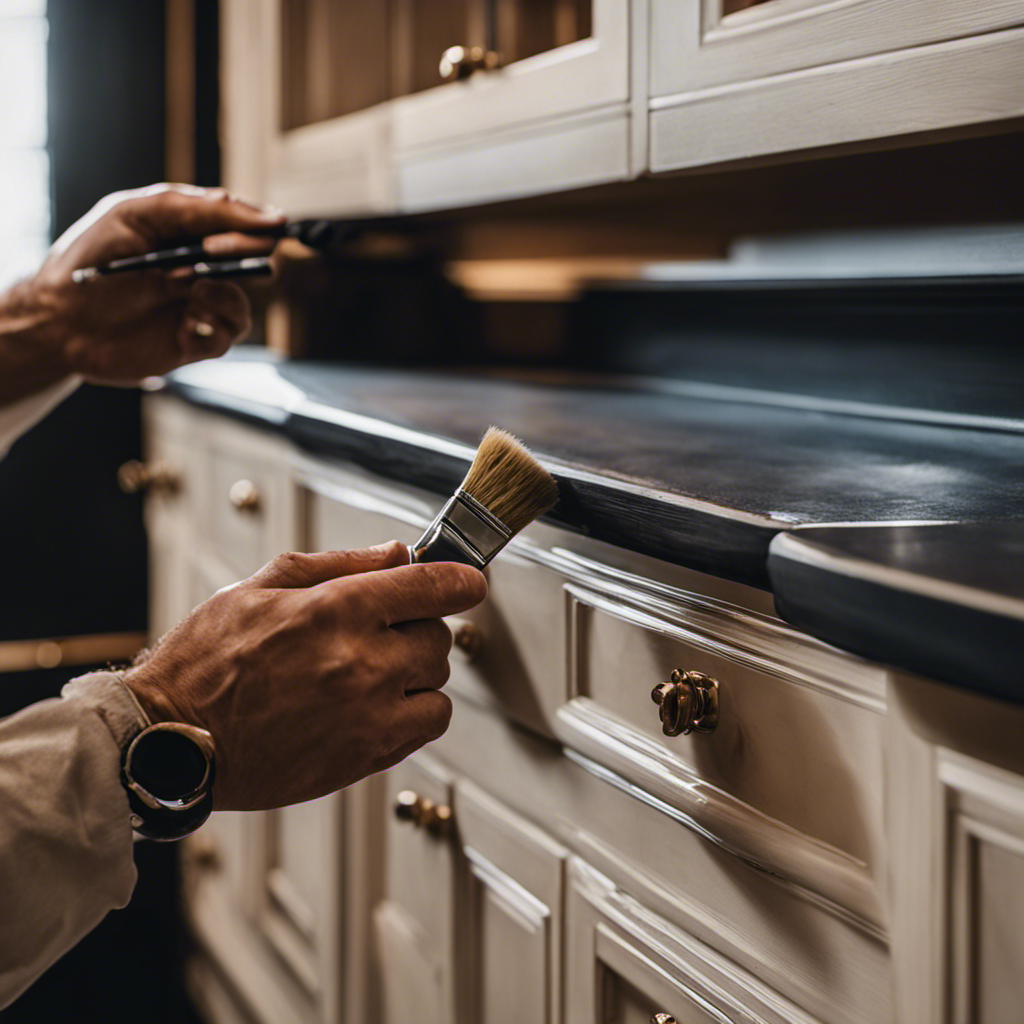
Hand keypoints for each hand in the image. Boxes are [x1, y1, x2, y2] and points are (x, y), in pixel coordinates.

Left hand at [22, 183, 285, 384]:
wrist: (60, 320)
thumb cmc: (91, 260)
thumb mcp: (137, 214)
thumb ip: (197, 208)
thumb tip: (263, 216)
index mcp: (186, 233)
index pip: (241, 222)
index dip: (256, 224)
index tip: (269, 226)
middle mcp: (197, 268)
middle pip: (253, 260)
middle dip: (241, 254)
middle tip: (209, 256)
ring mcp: (197, 307)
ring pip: (243, 302)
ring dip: (223, 295)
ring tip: (188, 292)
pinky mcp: (194, 341)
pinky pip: (228, 335)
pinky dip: (214, 325)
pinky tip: (184, 322)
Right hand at [123, 542, 486, 810]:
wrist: (175, 742)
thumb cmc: (206, 664)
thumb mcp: (261, 587)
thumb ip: (338, 565)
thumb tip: (397, 553)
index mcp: (335, 609)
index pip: (433, 585)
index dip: (461, 579)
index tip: (467, 581)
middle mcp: (360, 661)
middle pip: (439, 635)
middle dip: (419, 627)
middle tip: (384, 631)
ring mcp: (368, 712)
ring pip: (438, 681)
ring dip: (417, 672)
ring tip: (371, 672)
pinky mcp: (368, 755)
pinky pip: (430, 724)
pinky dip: (417, 711)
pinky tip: (378, 705)